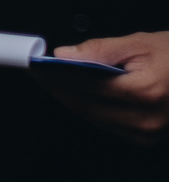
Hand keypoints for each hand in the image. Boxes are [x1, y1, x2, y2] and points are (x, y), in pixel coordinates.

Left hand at [45, 30, 168, 143]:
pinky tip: (76, 93)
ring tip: (50, 80)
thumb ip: (100, 50)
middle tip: (36, 72)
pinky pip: (105, 123)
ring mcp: (147, 132)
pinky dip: (88, 108)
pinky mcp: (146, 138)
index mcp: (147, 91)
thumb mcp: (140, 43)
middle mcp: (147, 118)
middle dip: (56, 88)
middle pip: (85, 105)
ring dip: (69, 99)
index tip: (35, 66)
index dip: (55, 75)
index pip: (86, 85)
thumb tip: (65, 56)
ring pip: (92, 117)